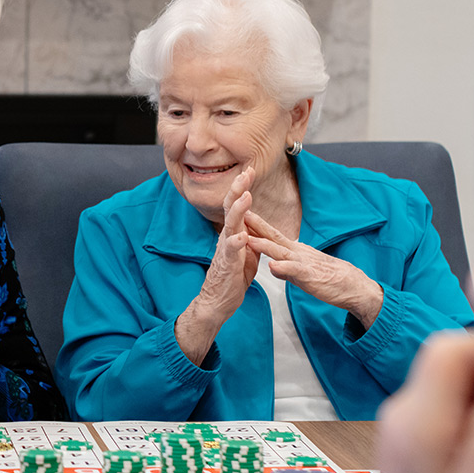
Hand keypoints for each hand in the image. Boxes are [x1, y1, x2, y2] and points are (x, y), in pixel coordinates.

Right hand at [176, 170, 259, 363]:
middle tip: (246, 173)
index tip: (250, 170)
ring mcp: (225, 251)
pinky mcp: (226, 266)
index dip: (243, 188)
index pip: (237, 206)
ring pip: (230, 226)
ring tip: (245, 196)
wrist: (217, 302)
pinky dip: (236, 243)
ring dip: (238, 211)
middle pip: (231, 209)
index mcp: (233, 234)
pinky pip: (230, 253)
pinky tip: (241, 236)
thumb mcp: (246, 253)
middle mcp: (227, 238)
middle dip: (238, 190)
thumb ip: (250, 237)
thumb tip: (256, 223)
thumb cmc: (231, 278)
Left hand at [243, 209, 385, 326]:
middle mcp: (298, 253)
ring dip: (265, 245)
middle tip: (240, 213)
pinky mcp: (311, 277)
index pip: (273, 236)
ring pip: (282, 252)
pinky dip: (284, 268)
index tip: (241, 215)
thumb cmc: (329, 278)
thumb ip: (286, 269)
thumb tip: (272, 266)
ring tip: (249, 238)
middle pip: (274, 237)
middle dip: (257, 226)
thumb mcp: (302, 273)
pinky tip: (273, 266)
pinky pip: (296, 272)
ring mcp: (305, 263)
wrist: (353, 286)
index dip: (257, 226)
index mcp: (296, 251)